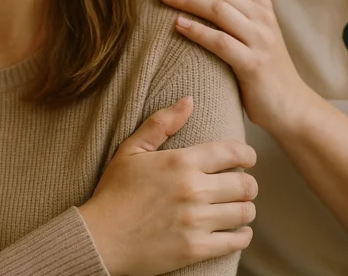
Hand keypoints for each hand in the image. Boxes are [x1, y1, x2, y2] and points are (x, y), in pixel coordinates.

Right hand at [79, 98, 257, 275]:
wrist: (99, 239)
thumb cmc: (114, 192)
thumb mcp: (130, 150)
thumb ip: (161, 123)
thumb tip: (189, 99)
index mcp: (180, 162)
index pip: (233, 153)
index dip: (247, 155)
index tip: (247, 159)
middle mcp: (193, 190)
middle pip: (245, 184)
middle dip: (248, 184)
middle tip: (243, 187)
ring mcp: (195, 221)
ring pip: (244, 212)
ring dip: (246, 209)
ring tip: (239, 208)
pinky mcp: (196, 248)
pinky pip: (236, 241)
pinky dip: (242, 236)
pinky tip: (237, 231)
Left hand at [157, 0, 317, 132]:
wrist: (291, 106)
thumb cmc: (261, 69)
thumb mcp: (250, 34)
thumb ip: (230, 14)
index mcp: (260, 5)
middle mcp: (261, 17)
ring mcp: (259, 39)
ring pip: (218, 9)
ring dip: (187, 0)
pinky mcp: (253, 64)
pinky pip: (221, 42)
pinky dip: (198, 31)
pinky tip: (178, 25)